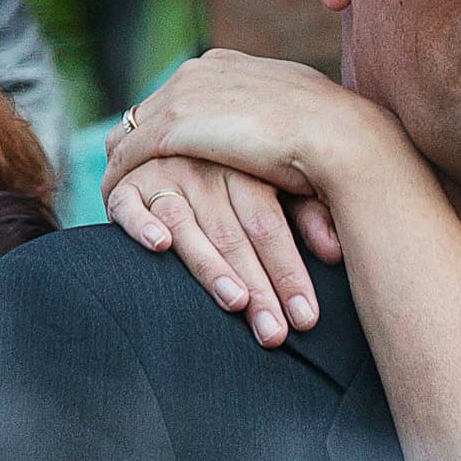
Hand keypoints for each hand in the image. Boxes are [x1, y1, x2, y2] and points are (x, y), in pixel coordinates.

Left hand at [102, 47, 383, 205]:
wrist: (341, 137)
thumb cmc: (334, 135)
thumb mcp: (298, 114)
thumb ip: (272, 115)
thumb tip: (276, 132)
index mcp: (228, 63)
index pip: (180, 92)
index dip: (169, 127)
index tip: (163, 157)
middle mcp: (198, 70)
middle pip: (146, 110)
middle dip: (135, 145)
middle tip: (130, 181)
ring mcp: (182, 94)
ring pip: (129, 133)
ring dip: (122, 166)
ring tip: (118, 197)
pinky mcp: (172, 126)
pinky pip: (127, 157)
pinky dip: (118, 180)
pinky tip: (115, 205)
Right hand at [109, 154, 342, 348]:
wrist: (181, 127)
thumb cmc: (242, 173)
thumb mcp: (280, 183)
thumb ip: (306, 213)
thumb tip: (335, 252)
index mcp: (245, 166)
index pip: (268, 224)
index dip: (288, 272)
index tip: (305, 318)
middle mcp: (204, 166)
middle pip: (233, 233)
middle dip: (258, 287)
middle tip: (274, 333)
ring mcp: (163, 172)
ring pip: (187, 223)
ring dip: (210, 265)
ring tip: (235, 301)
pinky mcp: (126, 183)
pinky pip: (128, 204)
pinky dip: (141, 223)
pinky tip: (159, 246)